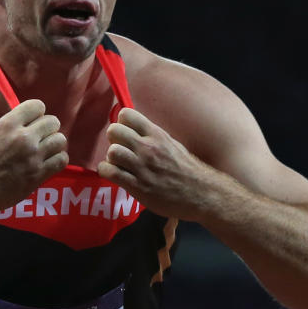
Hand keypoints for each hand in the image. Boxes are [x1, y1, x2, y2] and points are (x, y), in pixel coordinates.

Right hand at [0, 99, 67, 212]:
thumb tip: (22, 126)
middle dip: (48, 130)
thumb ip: (7, 129)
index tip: (33, 123)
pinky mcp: (37, 174)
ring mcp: (32, 156)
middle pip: (53, 122)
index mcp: (8, 124)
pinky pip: (61, 160)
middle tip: (41, 139)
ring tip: (47, 152)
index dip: (37, 115)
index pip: (37, 106)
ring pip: (60, 141)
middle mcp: (23, 137)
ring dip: (55, 145)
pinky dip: (58, 160)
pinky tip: (49, 164)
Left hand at [98, 108, 214, 219]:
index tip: (126, 134)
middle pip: (114, 131)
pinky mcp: (137, 185)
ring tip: (119, 164)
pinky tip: (115, 175)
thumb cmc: (186, 170)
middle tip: (121, 150)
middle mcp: (148, 148)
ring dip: (111, 158)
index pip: (126, 114)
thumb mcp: (172, 144)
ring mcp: (142, 167)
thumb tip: (135, 129)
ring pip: (112, 152)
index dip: (122, 124)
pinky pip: (109, 172)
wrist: (200, 194)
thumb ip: (153, 136)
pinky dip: (107, 172)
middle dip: (114, 140)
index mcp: (157, 135)